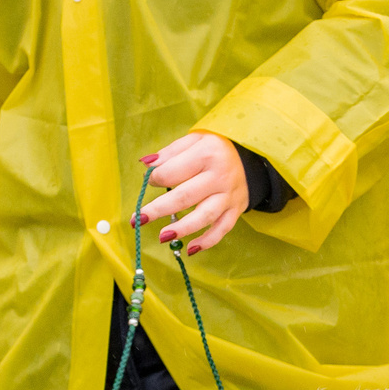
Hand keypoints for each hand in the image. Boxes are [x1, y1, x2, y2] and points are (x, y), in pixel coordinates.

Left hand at [135, 130, 248, 256]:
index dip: (155, 178)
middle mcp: (220, 176)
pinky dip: (207, 242)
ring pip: (204, 216)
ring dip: (182, 229)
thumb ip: (169, 152)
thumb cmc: (215, 149)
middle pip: (185, 196)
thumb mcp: (194, 140)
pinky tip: (190, 249)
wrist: (250, 157)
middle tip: (137, 219)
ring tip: (161, 237)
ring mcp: (229, 196)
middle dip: (158, 209)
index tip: (149, 180)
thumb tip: (146, 165)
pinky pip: (222, 229)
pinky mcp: (236, 210)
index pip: (173, 171)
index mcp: (207, 154)